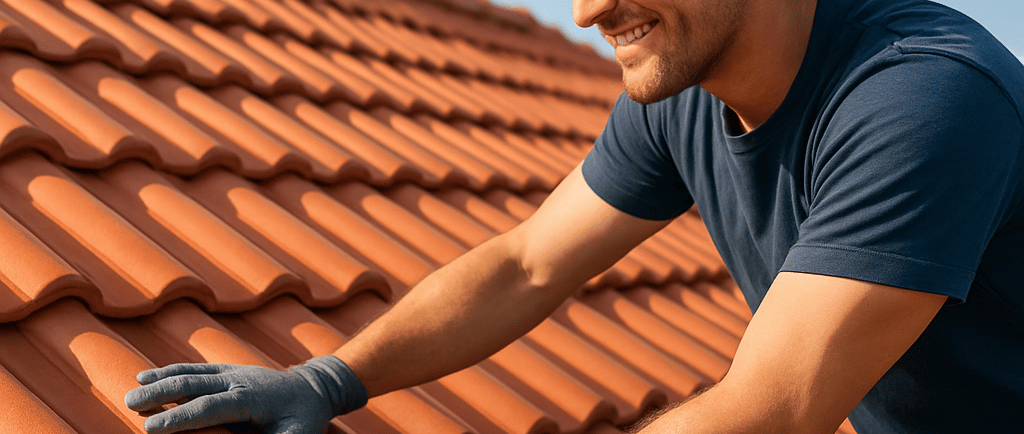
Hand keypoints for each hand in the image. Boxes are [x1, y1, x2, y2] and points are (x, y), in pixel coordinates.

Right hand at [125, 355, 367, 433]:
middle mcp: (239, 379)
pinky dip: (170, 370)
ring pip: (191, 372)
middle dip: (161, 394)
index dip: (179, 418)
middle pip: (194, 384)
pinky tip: (147, 375)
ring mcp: (232, 371)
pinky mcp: (228, 369)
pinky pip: (195, 369)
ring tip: (132, 390)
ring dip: (160, 379)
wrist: (314, 388)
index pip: (209, 407)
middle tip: (129, 404)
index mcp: (252, 398)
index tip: (151, 429)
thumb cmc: (304, 418)